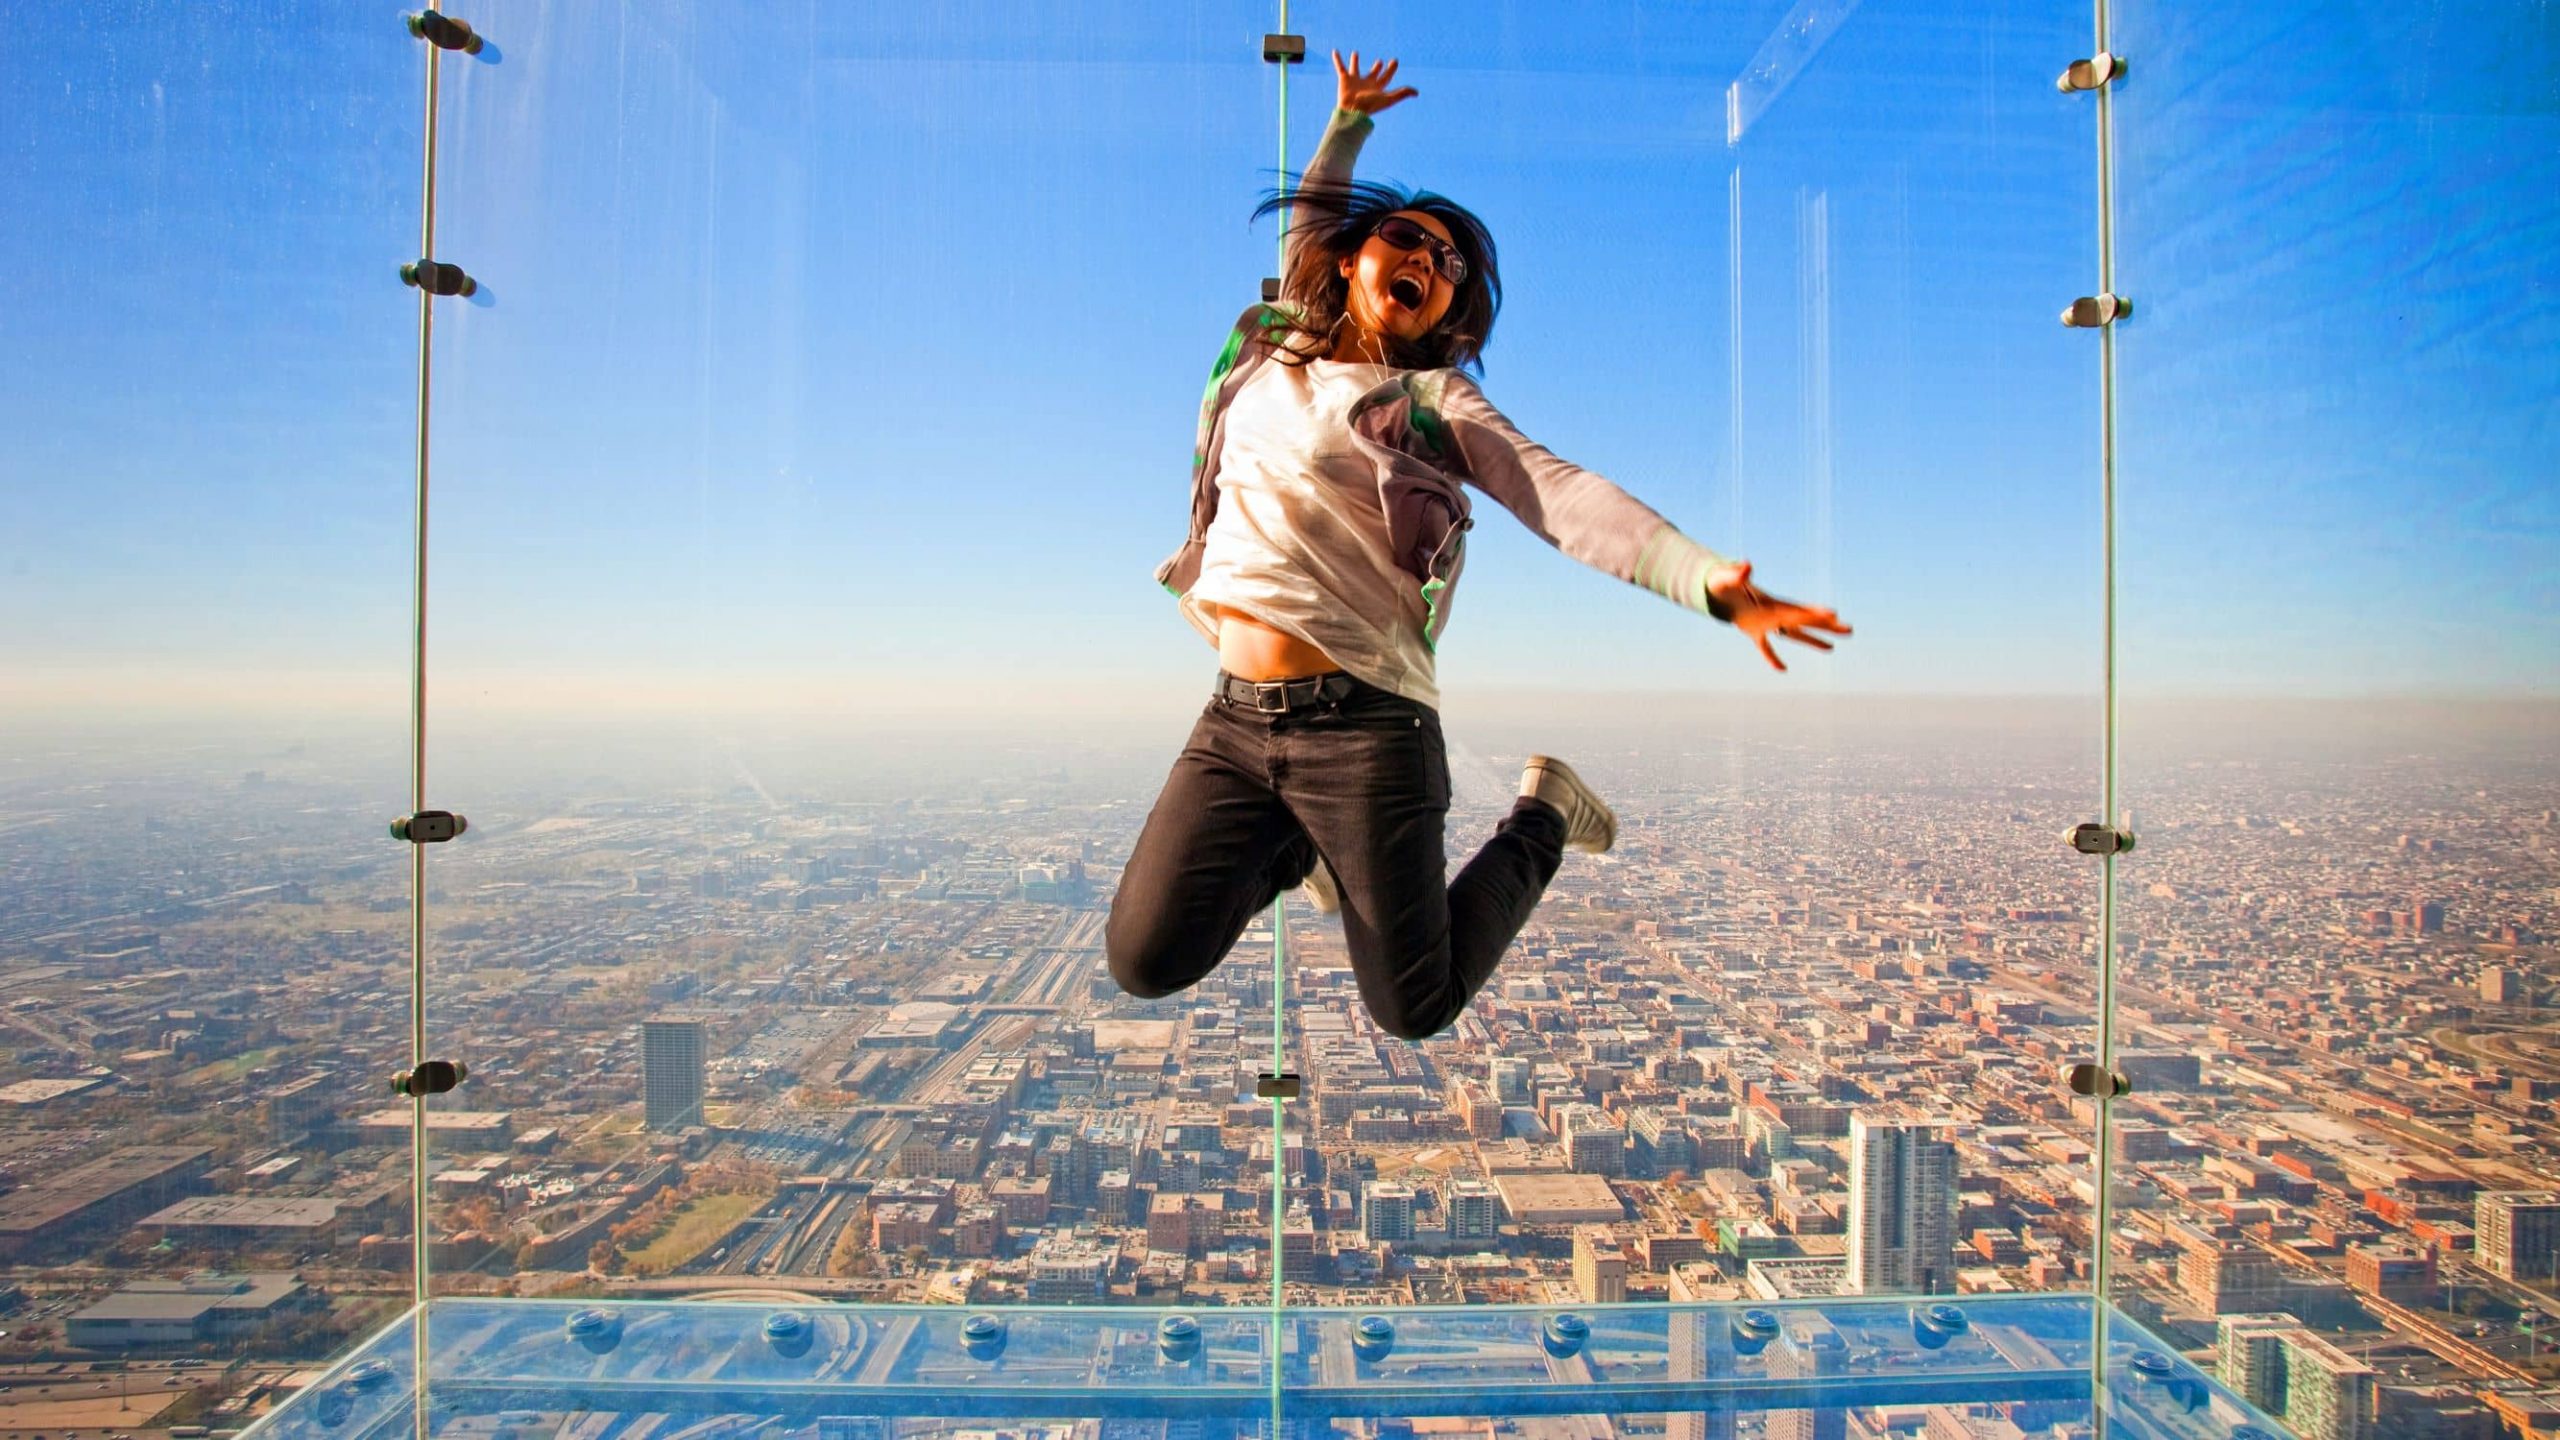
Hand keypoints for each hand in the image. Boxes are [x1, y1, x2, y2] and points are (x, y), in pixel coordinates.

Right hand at [1334, 51, 1416, 114]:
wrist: (1352, 110)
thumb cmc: (1371, 105)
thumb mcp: (1388, 98)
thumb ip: (1402, 94)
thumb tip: (1416, 92)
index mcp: (1377, 88)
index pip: (1386, 77)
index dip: (1391, 69)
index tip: (1395, 61)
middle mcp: (1366, 84)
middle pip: (1373, 74)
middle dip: (1377, 68)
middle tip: (1380, 61)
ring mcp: (1355, 81)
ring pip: (1355, 69)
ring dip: (1355, 62)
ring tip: (1355, 53)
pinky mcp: (1344, 79)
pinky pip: (1340, 67)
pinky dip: (1337, 59)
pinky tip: (1335, 51)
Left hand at [1706, 562, 1851, 671]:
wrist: (1712, 588)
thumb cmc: (1720, 581)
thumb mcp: (1729, 578)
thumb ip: (1738, 574)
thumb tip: (1746, 565)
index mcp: (1771, 604)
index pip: (1798, 611)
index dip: (1815, 613)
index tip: (1835, 615)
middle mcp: (1773, 613)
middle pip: (1805, 622)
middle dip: (1827, 626)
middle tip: (1849, 629)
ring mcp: (1765, 622)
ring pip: (1792, 634)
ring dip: (1811, 641)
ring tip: (1832, 648)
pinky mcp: (1752, 630)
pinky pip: (1765, 647)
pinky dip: (1772, 657)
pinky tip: (1782, 669)